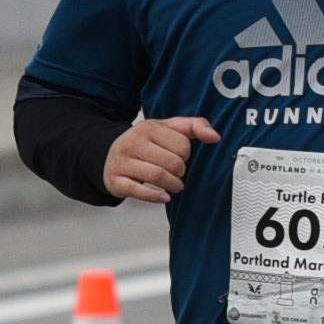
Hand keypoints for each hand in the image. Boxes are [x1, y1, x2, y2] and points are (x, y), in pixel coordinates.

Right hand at [103, 113, 217, 203]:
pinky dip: (155, 196)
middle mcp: (133, 143)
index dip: (186, 154)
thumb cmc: (142, 143)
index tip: (180, 157)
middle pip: (172, 162)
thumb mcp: (167, 129)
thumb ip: (194, 126)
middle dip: (180, 171)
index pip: (182, 145)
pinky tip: (164, 196)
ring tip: (174, 185)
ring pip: (158, 176)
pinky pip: (139, 191)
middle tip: (178, 173)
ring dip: (173, 185)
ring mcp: (123, 162)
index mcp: (148, 128)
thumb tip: (214, 136)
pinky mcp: (117, 181)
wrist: (109, 155)